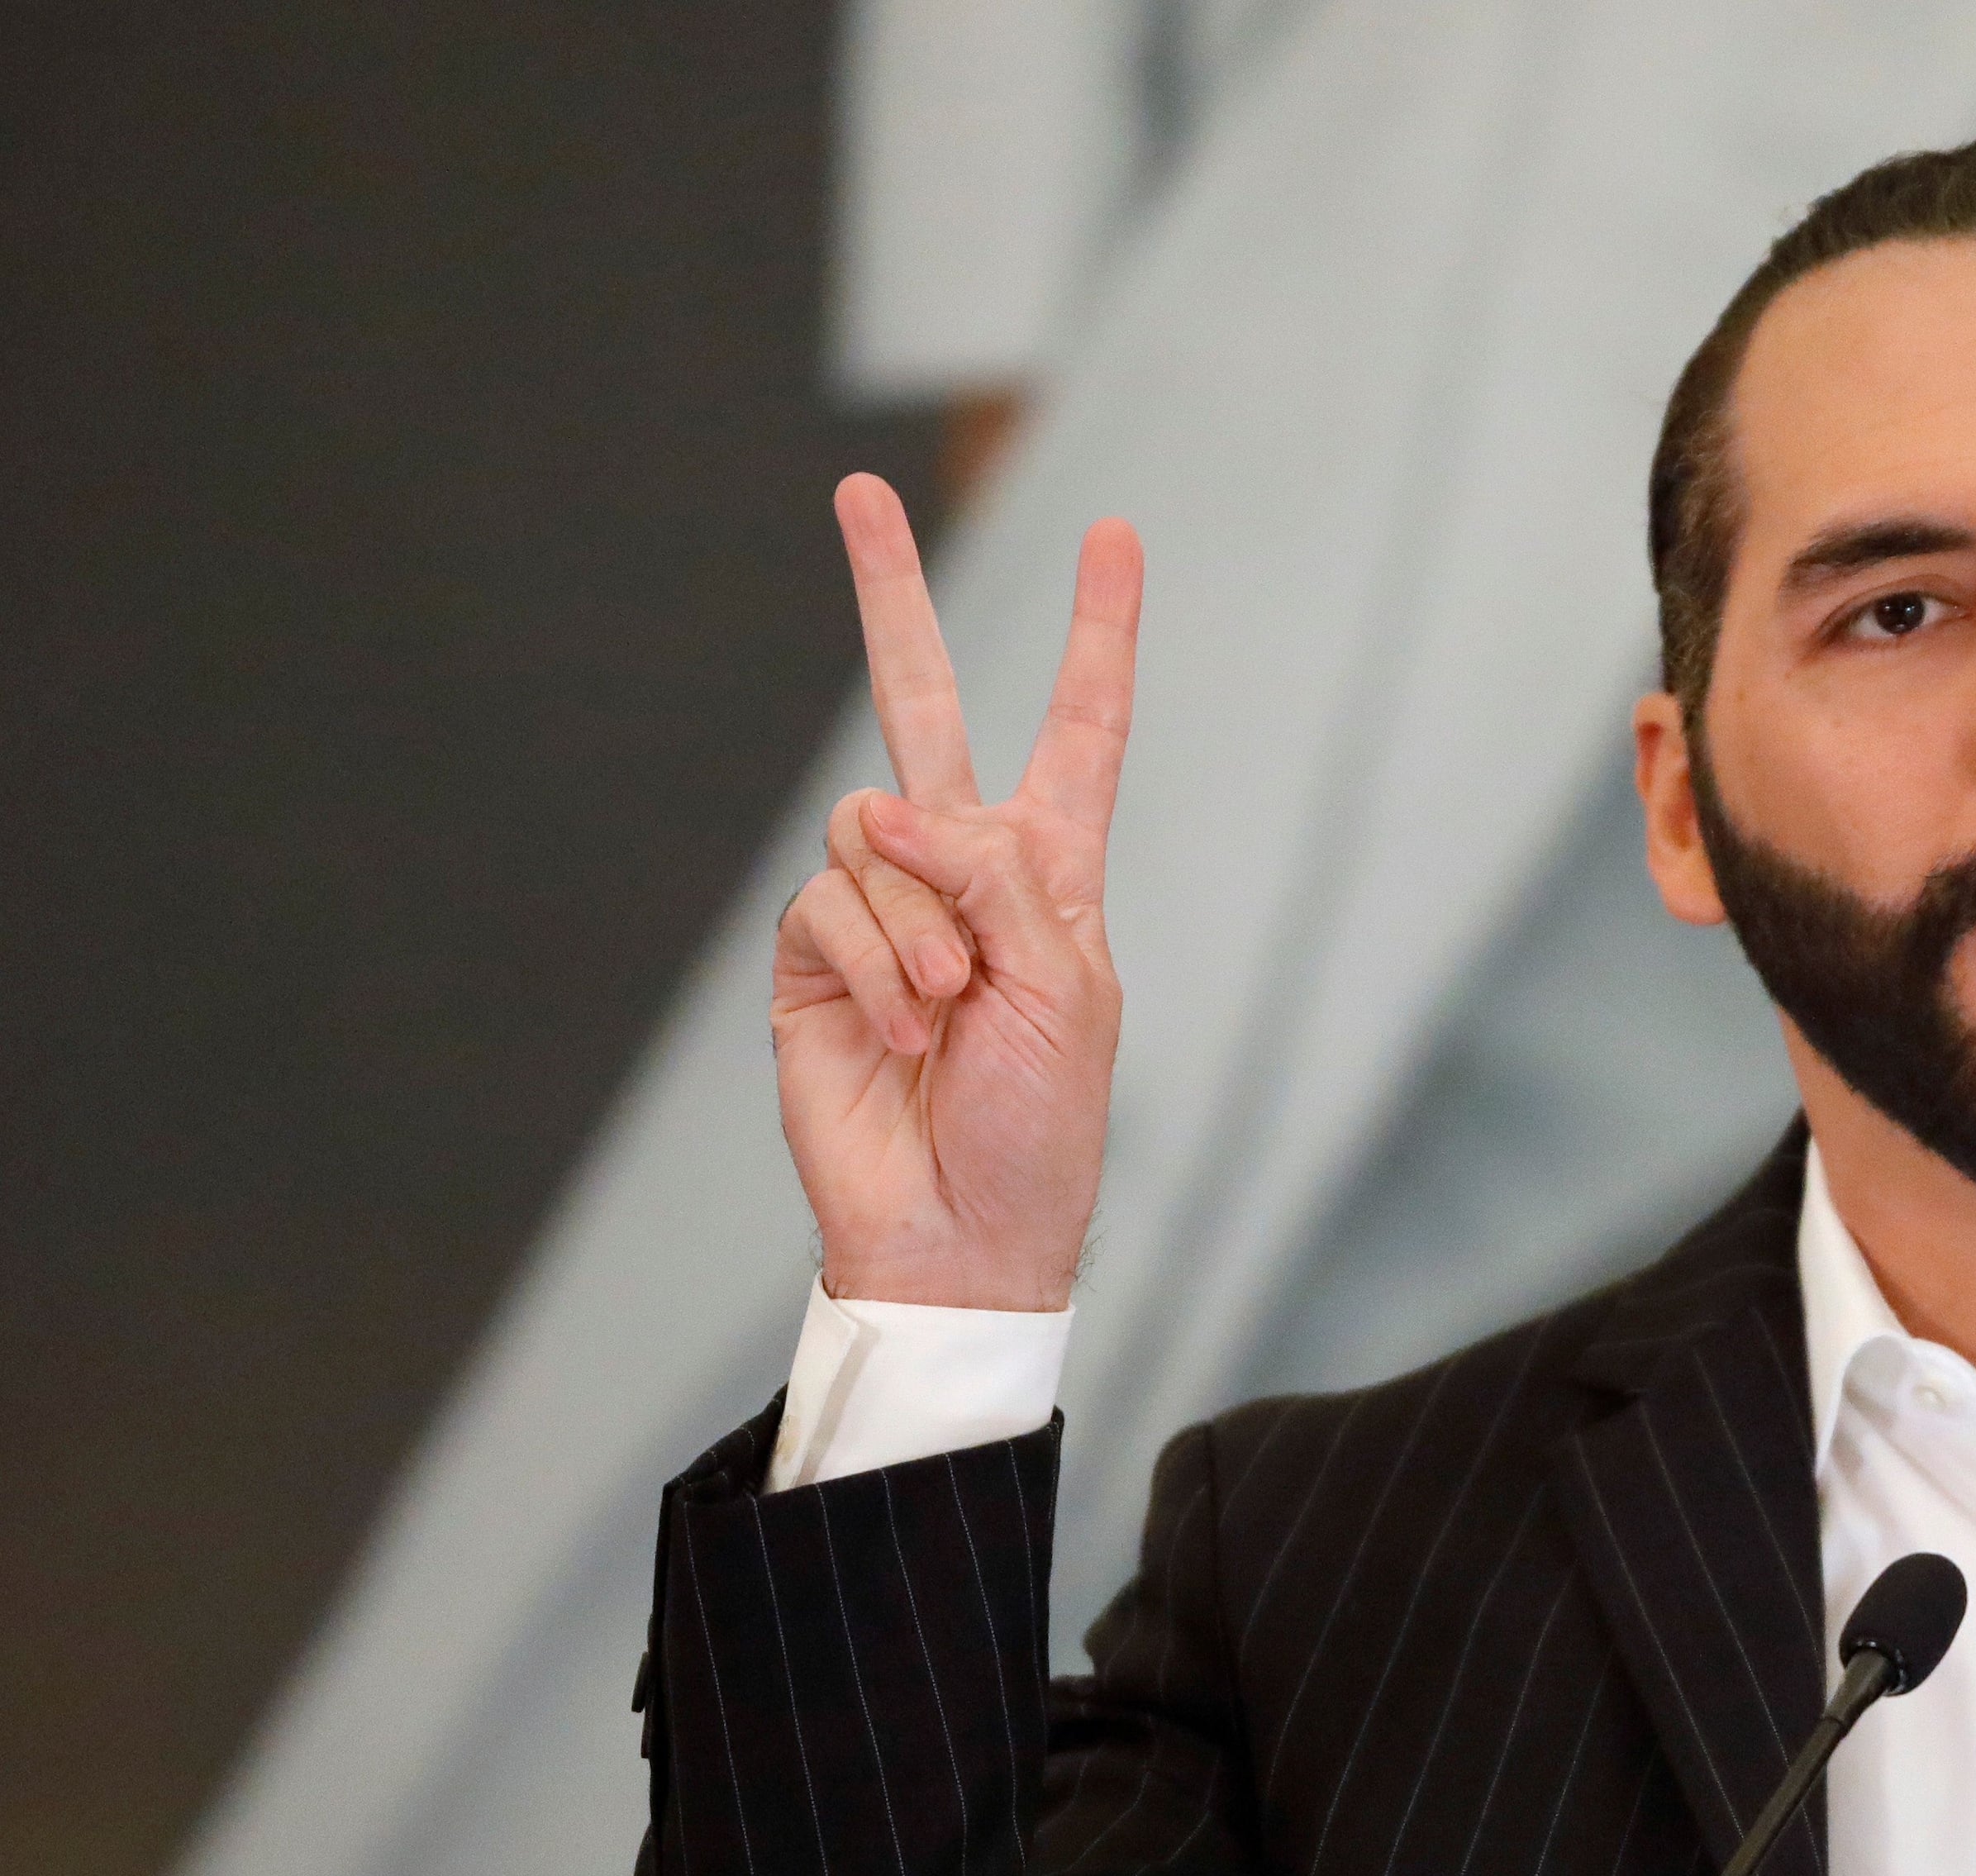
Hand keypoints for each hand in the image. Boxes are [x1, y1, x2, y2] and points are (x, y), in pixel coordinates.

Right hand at [772, 473, 1136, 1309]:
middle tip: (858, 493)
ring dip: (917, 926)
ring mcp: (881, 910)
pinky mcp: (812, 956)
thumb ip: (996, 882)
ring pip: (872, 833)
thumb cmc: (1040, 1129)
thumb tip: (895, 810)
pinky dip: (871, 965)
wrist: (962, 1234)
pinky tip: (899, 1030)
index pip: (1077, 733)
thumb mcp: (1065, 994)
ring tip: (947, 1012)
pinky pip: (828, 904)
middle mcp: (962, 874)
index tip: (1115, 537)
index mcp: (1052, 877)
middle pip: (919, 708)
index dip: (1097, 637)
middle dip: (889, 600)